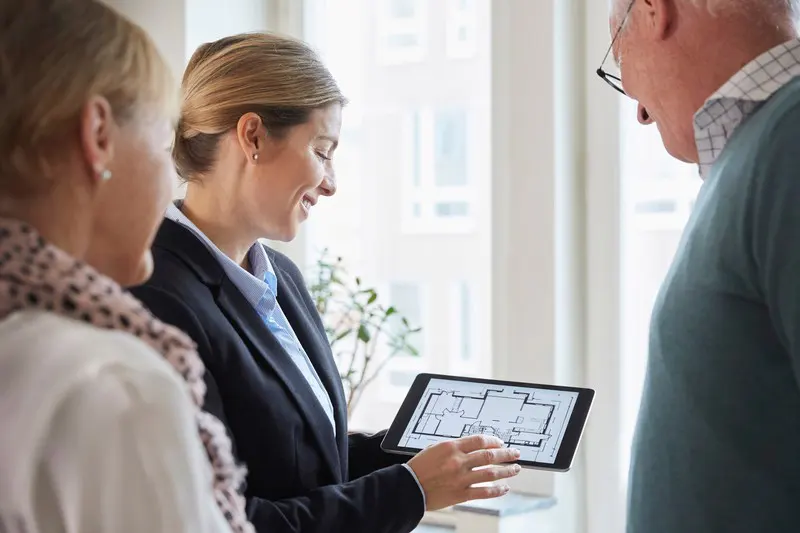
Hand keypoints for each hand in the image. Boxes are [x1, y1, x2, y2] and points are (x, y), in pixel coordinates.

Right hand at [407, 435, 521, 510]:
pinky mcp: (461, 494)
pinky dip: (497, 490)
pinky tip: (504, 488)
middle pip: (489, 455)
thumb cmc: (419, 467)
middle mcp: (458, 461)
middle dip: (506, 454)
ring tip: (515, 469)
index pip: (479, 440)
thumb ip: (454, 447)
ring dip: (506, 470)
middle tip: (515, 453)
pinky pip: (484, 491)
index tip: (500, 442)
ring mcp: (461, 478)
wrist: (409, 488)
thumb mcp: (434, 448)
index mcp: (451, 447)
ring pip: (491, 473)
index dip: (494, 440)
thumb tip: (471, 447)